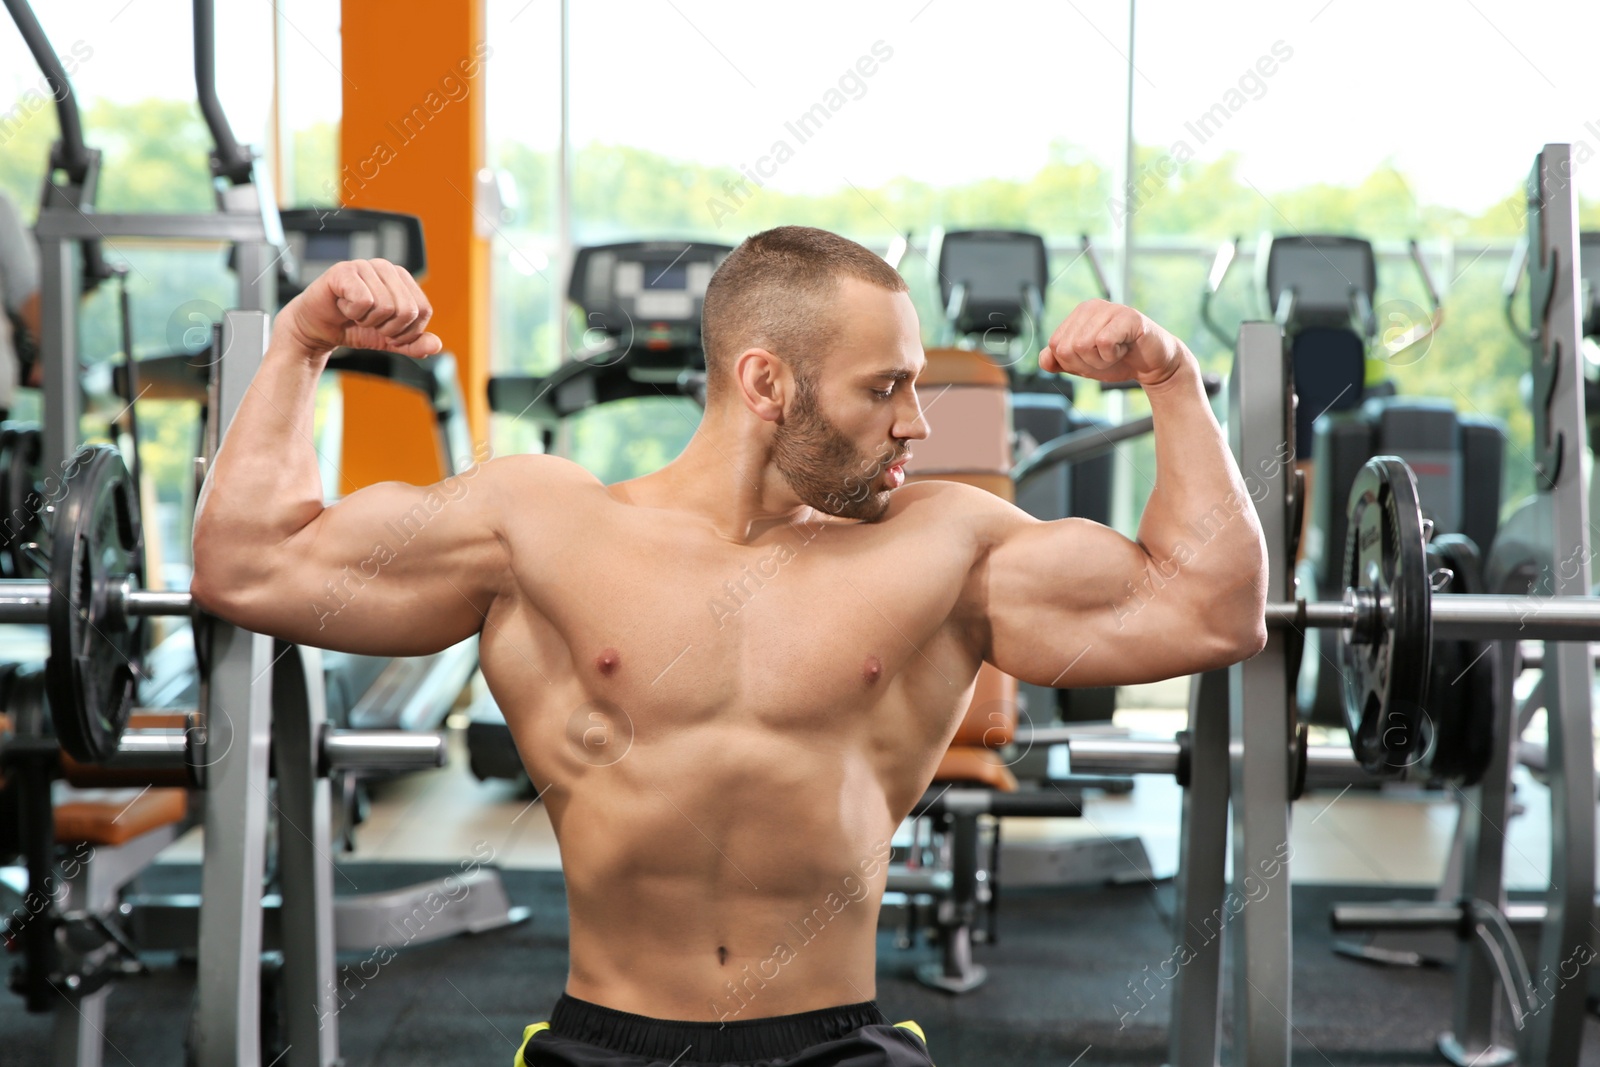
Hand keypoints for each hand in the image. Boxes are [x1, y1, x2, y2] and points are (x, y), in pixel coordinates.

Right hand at [279, 259, 441, 359]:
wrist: (317, 329)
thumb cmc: (354, 327)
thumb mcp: (389, 340)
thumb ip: (414, 344)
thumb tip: (436, 345)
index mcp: (402, 279)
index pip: (423, 310)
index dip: (407, 331)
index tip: (388, 332)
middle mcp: (386, 268)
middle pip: (407, 310)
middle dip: (388, 329)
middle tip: (370, 324)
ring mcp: (364, 266)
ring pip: (385, 307)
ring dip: (368, 321)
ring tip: (355, 313)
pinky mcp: (343, 271)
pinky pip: (364, 301)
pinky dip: (353, 313)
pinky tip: (344, 306)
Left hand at [1040, 299, 1185, 387]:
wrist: (1152, 365)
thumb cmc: (1118, 360)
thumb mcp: (1083, 364)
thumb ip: (1061, 361)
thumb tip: (1044, 360)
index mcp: (1077, 315)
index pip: (1055, 346)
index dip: (1073, 362)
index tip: (1093, 358)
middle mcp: (1091, 306)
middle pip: (1067, 347)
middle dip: (1086, 363)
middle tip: (1107, 356)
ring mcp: (1109, 309)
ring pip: (1083, 345)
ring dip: (1101, 360)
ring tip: (1116, 352)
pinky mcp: (1127, 316)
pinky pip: (1103, 342)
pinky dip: (1113, 355)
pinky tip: (1125, 348)